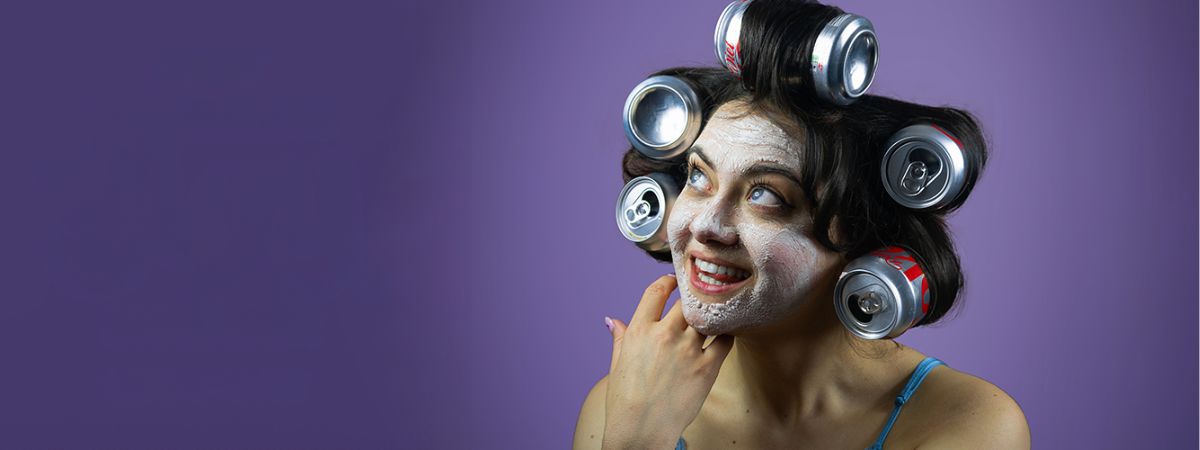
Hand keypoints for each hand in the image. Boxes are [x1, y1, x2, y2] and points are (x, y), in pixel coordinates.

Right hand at [602, 274, 735, 449]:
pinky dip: (726, 334)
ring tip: (713, 316)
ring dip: (708, 316)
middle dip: (690, 299)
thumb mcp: (617, 365)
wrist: (641, 431)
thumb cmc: (624, 401)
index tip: (674, 282)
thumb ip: (620, 338)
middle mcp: (664, 335)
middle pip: (685, 302)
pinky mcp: (707, 368)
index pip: (656, 292)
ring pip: (706, 318)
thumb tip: (612, 321)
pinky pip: (725, 340)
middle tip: (697, 300)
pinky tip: (723, 335)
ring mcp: (688, 351)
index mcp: (639, 331)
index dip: (667, 282)